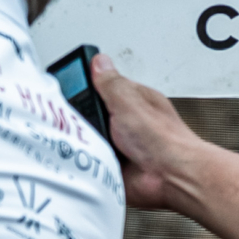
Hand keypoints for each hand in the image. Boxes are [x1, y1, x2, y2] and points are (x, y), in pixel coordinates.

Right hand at [89, 54, 203, 211]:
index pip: (99, 86)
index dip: (81, 85)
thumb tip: (99, 61)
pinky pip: (87, 161)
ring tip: (86, 140)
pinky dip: (84, 161)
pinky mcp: (110, 166)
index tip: (67, 87)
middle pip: (87, 113)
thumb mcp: (129, 100)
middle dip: (78, 118)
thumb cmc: (163, 139)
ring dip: (83, 141)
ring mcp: (117, 145)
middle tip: (78, 119)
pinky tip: (88, 158)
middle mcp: (124, 122)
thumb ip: (110, 82)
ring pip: (85, 138)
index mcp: (131, 100)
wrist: (170, 177)